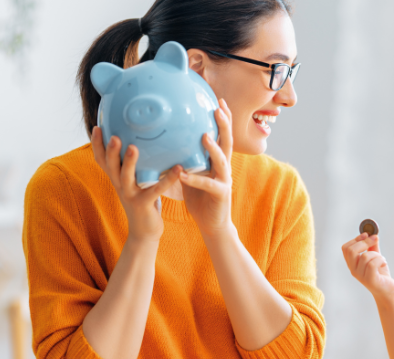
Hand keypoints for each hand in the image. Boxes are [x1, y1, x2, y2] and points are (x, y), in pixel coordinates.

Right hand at [91, 127, 181, 242]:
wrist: (144, 232)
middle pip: (110, 166)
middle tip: (113, 136)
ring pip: (126, 177)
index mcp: (116, 178)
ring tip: (133, 147)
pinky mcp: (144, 204)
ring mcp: (131, 195)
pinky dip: (167, 178)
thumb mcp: (134, 182)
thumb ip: (134, 166)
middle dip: (111, 151)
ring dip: (129, 162)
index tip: (97, 127)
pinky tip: (178, 168)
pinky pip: (156, 189)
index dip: (97, 145)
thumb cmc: (142, 202)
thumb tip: (141, 141)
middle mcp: (120, 185)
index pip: (102, 160)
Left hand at [178, 99, 233, 236]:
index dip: (222, 118)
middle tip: (218, 108)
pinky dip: (195, 179)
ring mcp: (224, 181)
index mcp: (218, 161)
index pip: (222, 135)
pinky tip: (182, 173)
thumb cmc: (200, 198)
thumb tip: (166, 141)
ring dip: (213, 147)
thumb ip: (184, 158)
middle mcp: (224, 168)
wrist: (212, 224)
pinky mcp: (221, 195)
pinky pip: (208, 185)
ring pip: (222, 161)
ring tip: (204, 135)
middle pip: (227, 142)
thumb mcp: (190, 173)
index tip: (218, 100)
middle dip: (224, 124)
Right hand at [341, 233, 393, 300]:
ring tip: (382, 259)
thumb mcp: (376, 257)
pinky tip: (384, 263)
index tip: (366, 234)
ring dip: (377, 254)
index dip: (356, 239)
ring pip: (365, 256)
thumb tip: (373, 234)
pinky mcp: (369, 280)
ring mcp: (360, 276)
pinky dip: (381, 260)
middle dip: (365, 242)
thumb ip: (372, 247)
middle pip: (351, 250)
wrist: (387, 290)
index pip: (346, 248)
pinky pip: (373, 264)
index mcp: (352, 264)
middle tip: (375, 239)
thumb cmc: (380, 274)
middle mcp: (353, 270)